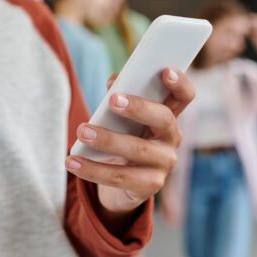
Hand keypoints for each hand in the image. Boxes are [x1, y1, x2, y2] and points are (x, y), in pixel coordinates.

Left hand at [65, 68, 194, 224]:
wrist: (120, 181)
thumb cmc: (121, 136)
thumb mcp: (121, 117)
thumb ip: (119, 96)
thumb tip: (113, 84)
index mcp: (168, 115)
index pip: (184, 96)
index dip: (180, 83)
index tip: (165, 70)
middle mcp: (172, 138)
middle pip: (164, 119)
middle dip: (139, 108)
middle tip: (113, 100)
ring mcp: (164, 164)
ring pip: (138, 149)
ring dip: (107, 140)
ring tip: (82, 131)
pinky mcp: (149, 186)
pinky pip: (120, 177)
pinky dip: (92, 169)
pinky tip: (73, 162)